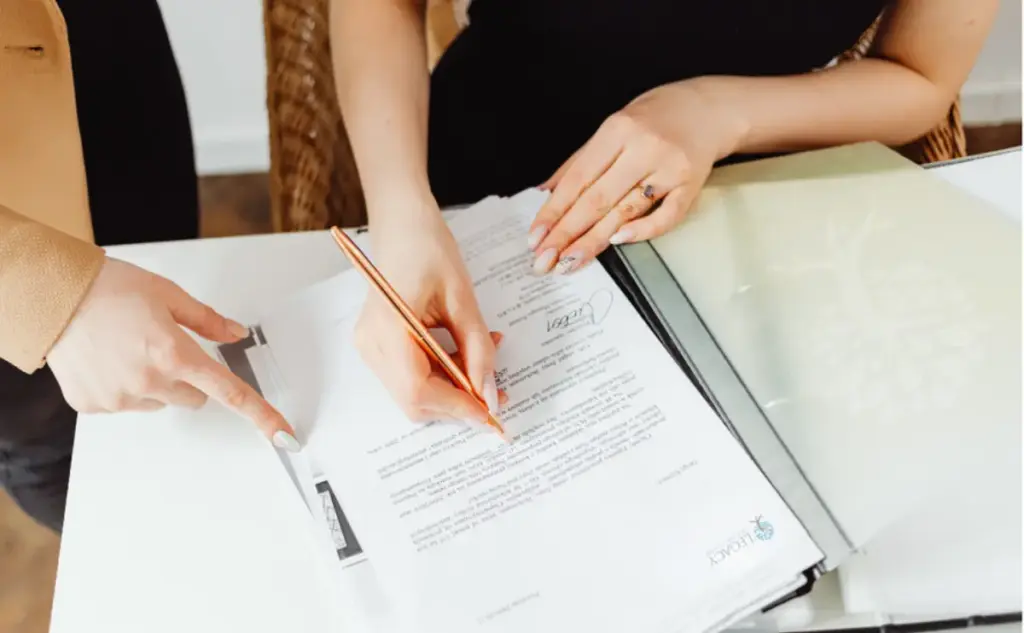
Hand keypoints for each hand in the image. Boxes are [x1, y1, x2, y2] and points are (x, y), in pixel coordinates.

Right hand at [46, 257, 298, 450]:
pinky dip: (124, 386)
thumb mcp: (168, 295)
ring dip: (155, 382)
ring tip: (128, 348)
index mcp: (174, 353)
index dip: (260, 414)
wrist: (54, 296)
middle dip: (188, 376)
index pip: (229, 391)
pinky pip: (128, 404)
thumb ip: (207, 321)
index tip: (283, 434)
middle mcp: (149, 381)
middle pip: (195, 397)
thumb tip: (237, 334)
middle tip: (162, 346)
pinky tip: (108, 359)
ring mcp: (120, 398)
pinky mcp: (95, 406)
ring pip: (161, 402)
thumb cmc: (109, 289)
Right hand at [354, 203, 501, 428]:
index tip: (489, 411)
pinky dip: (440, 376)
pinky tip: (461, 355)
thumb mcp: (463, 299)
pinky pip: (410, 375)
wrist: (402, 225)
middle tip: (494, 390)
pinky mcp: (377, 345)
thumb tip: (488, 392)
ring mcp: (370, 346)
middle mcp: (371, 344)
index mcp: (388, 328)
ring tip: (482, 365)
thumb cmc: (429, 250)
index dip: (456, 407)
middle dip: (456, 403)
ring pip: (413, 393)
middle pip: (414, 400)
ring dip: (451, 390)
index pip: (418, 390)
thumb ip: (477, 349)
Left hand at [528, 79, 747, 273]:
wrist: (708, 109)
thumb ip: (579, 162)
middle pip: (597, 199)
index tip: (535, 236)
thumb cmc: (654, 119)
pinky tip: (617, 242)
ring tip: (569, 262)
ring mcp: (669, 168)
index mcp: (617, 130)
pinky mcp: (691, 186)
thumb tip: (544, 193)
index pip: (578, 178)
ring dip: (593, 241)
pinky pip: (666, 216)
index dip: (554, 210)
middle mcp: (643, 148)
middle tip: (544, 260)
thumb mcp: (612, 128)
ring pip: (625, 211)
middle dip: (566, 233)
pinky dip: (642, 231)